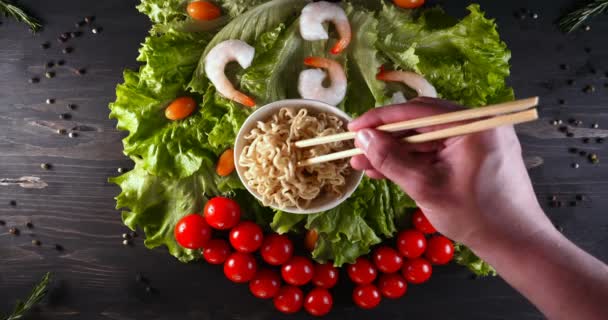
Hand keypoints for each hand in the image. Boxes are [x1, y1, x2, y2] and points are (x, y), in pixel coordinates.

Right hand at [349, 97, 552, 249]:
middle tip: (357, 149)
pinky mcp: (473, 155)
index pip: (416, 111)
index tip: (353, 128)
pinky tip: (385, 170)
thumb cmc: (475, 217)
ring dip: (395, 152)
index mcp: (472, 124)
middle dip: (385, 138)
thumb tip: (363, 138)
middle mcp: (477, 124)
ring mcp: (476, 140)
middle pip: (420, 122)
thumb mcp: (426, 187)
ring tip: (363, 164)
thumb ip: (391, 160)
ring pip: (425, 139)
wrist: (516, 243)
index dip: (380, 119)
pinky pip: (437, 151)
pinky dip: (414, 161)